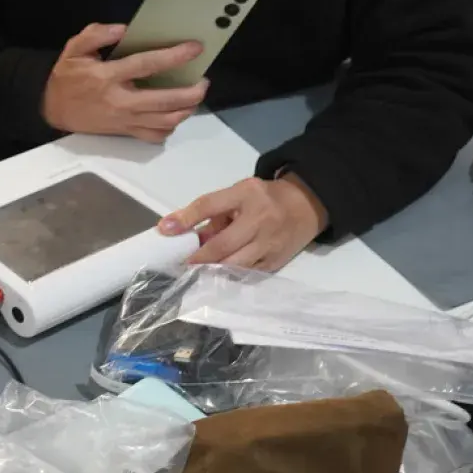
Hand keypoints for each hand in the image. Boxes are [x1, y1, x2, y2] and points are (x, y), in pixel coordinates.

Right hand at [42, 23, 209, 142]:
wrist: (52, 109)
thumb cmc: (66, 78)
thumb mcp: (73, 50)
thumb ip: (95, 35)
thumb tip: (123, 29)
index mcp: (108, 77)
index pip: (146, 65)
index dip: (174, 56)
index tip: (195, 48)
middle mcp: (120, 101)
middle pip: (164, 101)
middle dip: (191, 92)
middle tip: (203, 81)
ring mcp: (124, 120)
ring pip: (164, 122)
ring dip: (186, 110)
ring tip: (194, 97)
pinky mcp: (124, 132)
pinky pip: (154, 136)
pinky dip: (170, 127)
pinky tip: (174, 114)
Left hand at [159, 175, 329, 270]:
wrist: (307, 205)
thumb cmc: (263, 199)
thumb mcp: (238, 194)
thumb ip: (212, 213)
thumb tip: (183, 234)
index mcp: (246, 194)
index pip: (209, 205)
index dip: (186, 218)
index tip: (164, 230)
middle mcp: (260, 219)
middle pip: (222, 244)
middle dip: (198, 257)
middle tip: (180, 264)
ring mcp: (270, 242)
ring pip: (235, 264)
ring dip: (212, 270)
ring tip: (194, 273)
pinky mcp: (276, 261)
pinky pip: (248, 273)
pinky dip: (229, 277)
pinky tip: (216, 278)